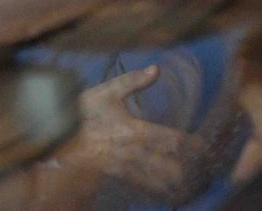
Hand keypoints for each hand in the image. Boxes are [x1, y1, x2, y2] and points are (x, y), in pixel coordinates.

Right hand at [56, 66, 211, 203]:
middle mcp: (132, 152)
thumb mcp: (106, 92)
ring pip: (158, 181)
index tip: (206, 148)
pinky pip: (141, 187)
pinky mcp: (115, 177)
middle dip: (190, 170)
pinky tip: (168, 191)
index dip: (193, 146)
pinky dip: (157, 190)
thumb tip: (157, 68)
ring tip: (193, 185)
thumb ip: (133, 81)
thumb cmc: (82, 111)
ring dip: (176, 184)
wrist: (54, 135)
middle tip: (205, 170)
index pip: (173, 141)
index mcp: (134, 130)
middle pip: (171, 167)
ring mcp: (123, 168)